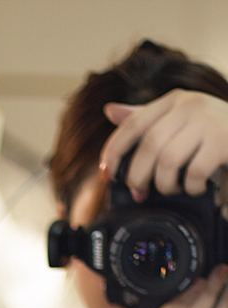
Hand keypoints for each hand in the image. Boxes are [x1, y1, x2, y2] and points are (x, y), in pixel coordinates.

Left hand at [99, 90, 227, 199]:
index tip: (107, 173)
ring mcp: (209, 121)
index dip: (114, 151)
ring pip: (168, 161)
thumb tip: (110, 111)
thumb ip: (147, 118)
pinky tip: (195, 187)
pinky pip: (195, 172)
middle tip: (140, 192)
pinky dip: (191, 187)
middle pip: (149, 146)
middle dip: (138, 176)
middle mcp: (190, 105)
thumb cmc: (213, 130)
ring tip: (172, 189)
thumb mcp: (179, 118)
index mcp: (174, 100)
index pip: (133, 123)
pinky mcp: (224, 141)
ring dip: (165, 185)